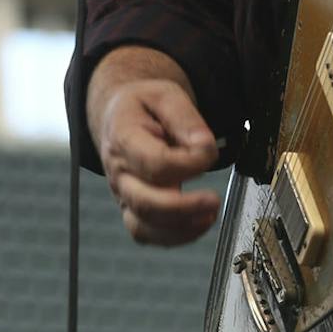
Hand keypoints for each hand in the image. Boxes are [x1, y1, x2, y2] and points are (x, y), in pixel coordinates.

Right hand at [86, 46, 220, 245]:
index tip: (209, 152)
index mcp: (122, 138)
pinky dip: (175, 236)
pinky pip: (147, 235)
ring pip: (143, 226)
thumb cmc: (143, 106)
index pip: (154, 163)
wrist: (120, 115)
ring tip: (210, 214)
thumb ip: (185, 118)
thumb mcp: (165, 95)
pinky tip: (200, 222)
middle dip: (183, 208)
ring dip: (181, 227)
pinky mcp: (133, 209)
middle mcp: (119, 172)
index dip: (187, 164)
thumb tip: (204, 146)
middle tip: (213, 199)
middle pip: (144, 203)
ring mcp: (123, 194)